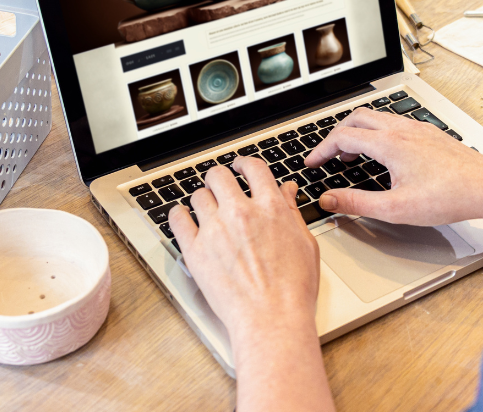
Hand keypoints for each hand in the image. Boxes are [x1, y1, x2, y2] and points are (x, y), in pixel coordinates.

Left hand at [168, 156, 318, 336]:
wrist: (272, 319)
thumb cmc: (293, 289)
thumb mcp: (305, 244)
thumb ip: (291, 212)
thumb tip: (286, 190)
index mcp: (270, 208)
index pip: (253, 168)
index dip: (244, 164)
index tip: (240, 168)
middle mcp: (240, 213)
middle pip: (219, 176)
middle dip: (220, 178)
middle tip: (220, 186)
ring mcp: (215, 230)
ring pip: (198, 195)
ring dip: (203, 199)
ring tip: (206, 209)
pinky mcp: (195, 250)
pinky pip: (177, 219)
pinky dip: (178, 215)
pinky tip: (183, 217)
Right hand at [305, 108, 482, 228]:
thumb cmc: (449, 196)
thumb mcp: (395, 208)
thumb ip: (357, 203)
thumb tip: (329, 200)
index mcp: (389, 144)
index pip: (342, 136)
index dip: (321, 150)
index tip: (312, 162)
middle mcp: (401, 130)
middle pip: (356, 118)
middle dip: (337, 135)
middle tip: (329, 155)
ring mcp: (417, 129)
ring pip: (376, 118)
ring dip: (358, 132)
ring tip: (353, 155)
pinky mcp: (429, 134)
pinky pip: (394, 123)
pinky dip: (378, 133)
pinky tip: (385, 154)